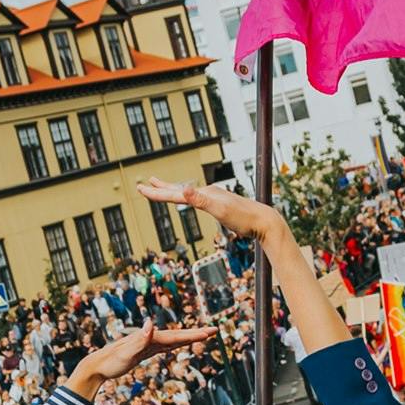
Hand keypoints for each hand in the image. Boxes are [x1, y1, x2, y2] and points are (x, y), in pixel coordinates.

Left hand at [69, 323, 218, 397]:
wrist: (97, 365)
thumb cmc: (111, 362)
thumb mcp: (126, 352)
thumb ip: (139, 339)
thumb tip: (151, 324)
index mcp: (150, 338)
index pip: (176, 336)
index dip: (193, 335)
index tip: (209, 332)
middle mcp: (151, 338)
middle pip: (178, 335)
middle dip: (196, 333)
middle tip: (214, 330)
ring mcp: (148, 344)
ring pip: (173, 340)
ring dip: (188, 337)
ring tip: (203, 335)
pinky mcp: (144, 351)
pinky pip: (165, 346)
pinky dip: (175, 344)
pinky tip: (179, 344)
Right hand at [137, 179, 285, 243]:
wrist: (264, 221)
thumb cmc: (243, 218)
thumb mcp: (220, 210)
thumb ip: (201, 200)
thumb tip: (184, 190)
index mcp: (204, 194)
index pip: (175, 193)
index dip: (157, 192)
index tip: (140, 189)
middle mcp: (207, 193)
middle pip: (179, 190)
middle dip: (160, 188)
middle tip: (144, 184)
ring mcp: (213, 199)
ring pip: (187, 193)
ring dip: (172, 190)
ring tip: (162, 186)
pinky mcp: (219, 206)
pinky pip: (197, 200)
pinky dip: (187, 198)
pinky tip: (189, 198)